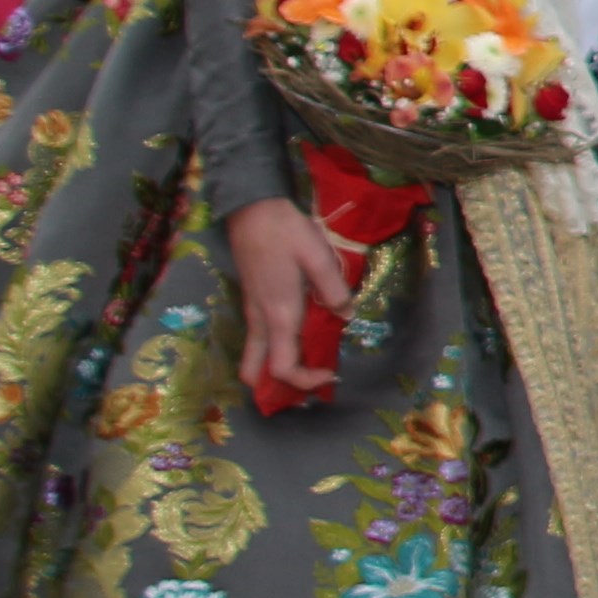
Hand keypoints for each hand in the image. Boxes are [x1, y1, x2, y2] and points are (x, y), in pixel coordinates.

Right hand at [224, 196, 354, 402]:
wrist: (252, 210)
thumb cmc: (286, 232)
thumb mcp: (319, 257)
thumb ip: (334, 290)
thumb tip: (346, 315)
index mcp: (279, 316)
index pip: (284, 369)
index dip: (305, 381)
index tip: (331, 373)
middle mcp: (260, 321)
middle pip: (255, 372)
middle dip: (278, 387)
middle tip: (309, 381)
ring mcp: (251, 312)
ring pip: (254, 357)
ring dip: (274, 370)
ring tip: (307, 364)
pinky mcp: (251, 302)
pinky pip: (257, 339)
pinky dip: (273, 350)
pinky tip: (299, 335)